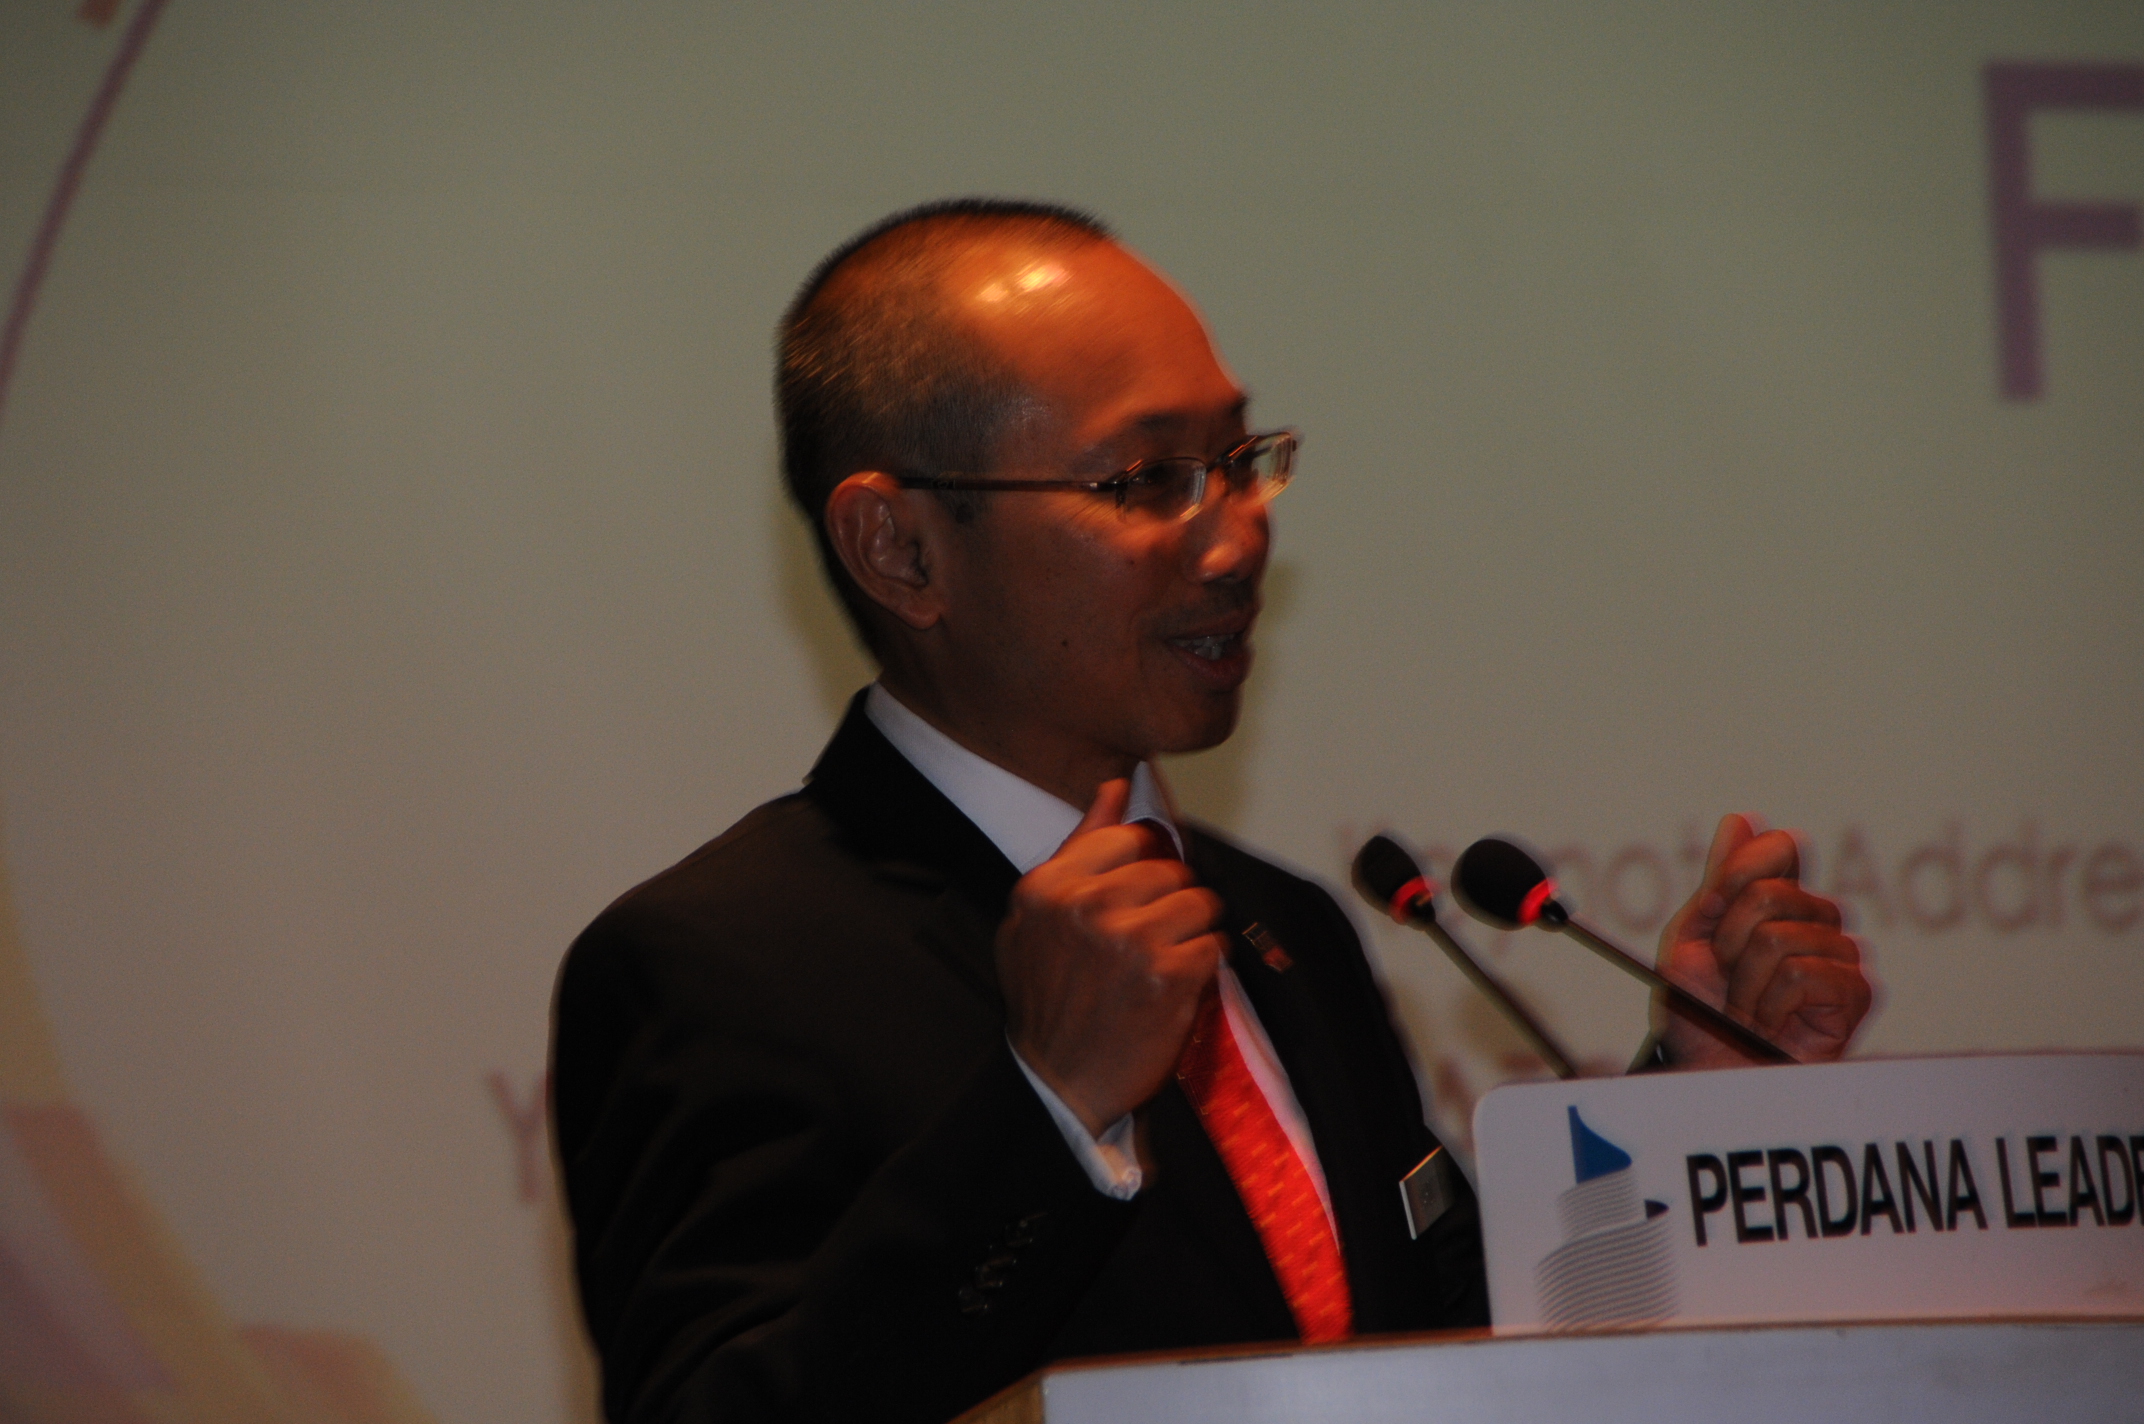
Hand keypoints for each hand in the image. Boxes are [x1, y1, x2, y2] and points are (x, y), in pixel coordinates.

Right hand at [997, 779, 1225, 1134]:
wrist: (1059, 1083)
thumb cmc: (1048, 1000)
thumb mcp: (1034, 917)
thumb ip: (1077, 848)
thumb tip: (1114, 789)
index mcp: (1049, 887)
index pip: (1128, 838)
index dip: (1144, 866)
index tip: (1141, 894)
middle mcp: (1087, 907)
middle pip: (1169, 869)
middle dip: (1171, 900)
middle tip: (1152, 938)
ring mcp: (1130, 940)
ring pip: (1199, 902)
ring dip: (1194, 931)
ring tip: (1166, 960)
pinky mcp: (1170, 975)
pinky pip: (1215, 943)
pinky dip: (1207, 964)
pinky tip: (1178, 985)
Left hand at [1656, 814, 1871, 1067]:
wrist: (1704, 1070)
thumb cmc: (1698, 1010)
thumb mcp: (1692, 936)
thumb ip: (1721, 879)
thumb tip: (1742, 819)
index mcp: (1781, 901)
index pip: (1778, 850)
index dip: (1735, 875)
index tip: (1712, 911)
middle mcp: (1817, 921)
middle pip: (1768, 895)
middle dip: (1727, 942)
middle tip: (1726, 979)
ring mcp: (1841, 957)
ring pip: (1779, 939)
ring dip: (1744, 983)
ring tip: (1746, 1009)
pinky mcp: (1856, 994)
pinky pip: (1802, 974)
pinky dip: (1769, 1004)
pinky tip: (1771, 1025)